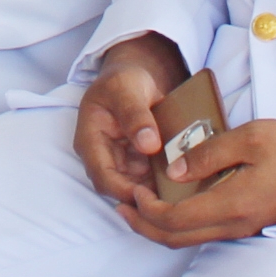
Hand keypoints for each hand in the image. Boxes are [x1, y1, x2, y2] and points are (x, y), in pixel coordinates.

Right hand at [75, 34, 189, 211]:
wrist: (131, 78)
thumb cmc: (123, 81)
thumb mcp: (126, 90)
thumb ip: (136, 115)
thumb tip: (148, 145)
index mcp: (90, 141)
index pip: (102, 177)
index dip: (124, 190)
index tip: (153, 194)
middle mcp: (101, 157)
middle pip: (119, 188)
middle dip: (145, 196)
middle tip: (175, 198)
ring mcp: (119, 162)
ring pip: (136, 188)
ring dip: (157, 190)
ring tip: (184, 190)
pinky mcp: (135, 164)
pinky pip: (149, 180)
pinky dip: (165, 181)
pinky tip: (185, 179)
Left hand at [112, 118, 275, 248]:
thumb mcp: (251, 137)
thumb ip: (209, 153)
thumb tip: (174, 170)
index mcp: (234, 204)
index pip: (176, 220)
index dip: (148, 209)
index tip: (133, 189)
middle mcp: (237, 224)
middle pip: (178, 239)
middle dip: (145, 226)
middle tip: (122, 208)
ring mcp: (245, 228)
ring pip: (192, 239)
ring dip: (162, 227)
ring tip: (140, 207)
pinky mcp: (250, 223)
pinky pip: (207, 232)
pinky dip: (182, 224)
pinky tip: (175, 203)